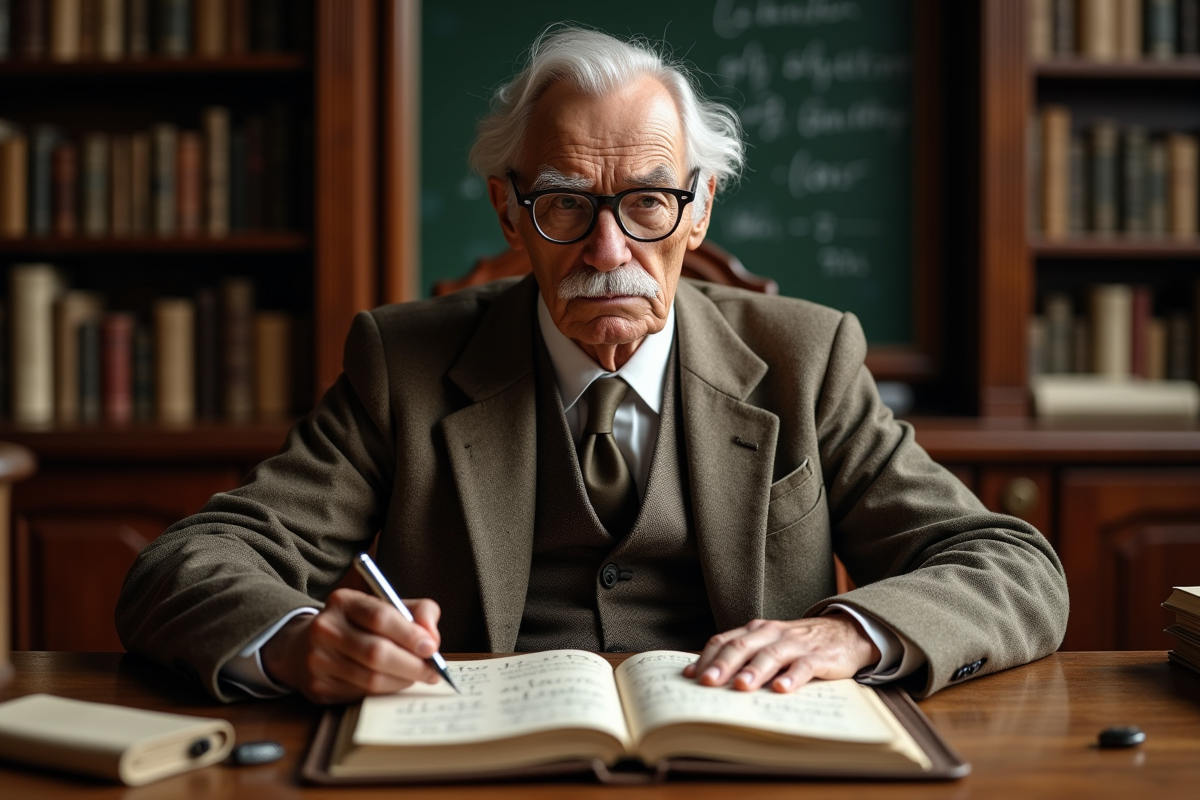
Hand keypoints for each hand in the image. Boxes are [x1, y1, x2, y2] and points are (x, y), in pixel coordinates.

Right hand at [260, 588, 442, 703]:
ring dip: (401, 681)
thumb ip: (417, 612)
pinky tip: (394, 684)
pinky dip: (384, 692)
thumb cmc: (358, 624)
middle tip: (432, 672)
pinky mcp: (318, 688)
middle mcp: (326, 629)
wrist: (305, 645)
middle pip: (376, 652)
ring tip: (416, 677)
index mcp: (344, 602)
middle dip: (411, 665)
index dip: (410, 634)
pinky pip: (361, 695)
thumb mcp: (386, 606)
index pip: (380, 617)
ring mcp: (318, 660)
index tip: (431, 648)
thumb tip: (432, 639)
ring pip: (370, 679)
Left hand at [682, 614, 880, 692]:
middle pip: (743, 646)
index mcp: (756, 630)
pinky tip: (781, 689)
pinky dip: (792, 677)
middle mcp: (772, 633)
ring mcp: (796, 644)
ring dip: (754, 670)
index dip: (707, 657)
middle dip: (723, 664)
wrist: (846, 632)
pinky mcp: (819, 657)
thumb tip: (705, 676)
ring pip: (771, 655)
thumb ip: (742, 656)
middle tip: (708, 682)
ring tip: (741, 686)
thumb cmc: (798, 644)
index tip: (690, 676)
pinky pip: (804, 666)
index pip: (725, 640)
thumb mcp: (768, 644)